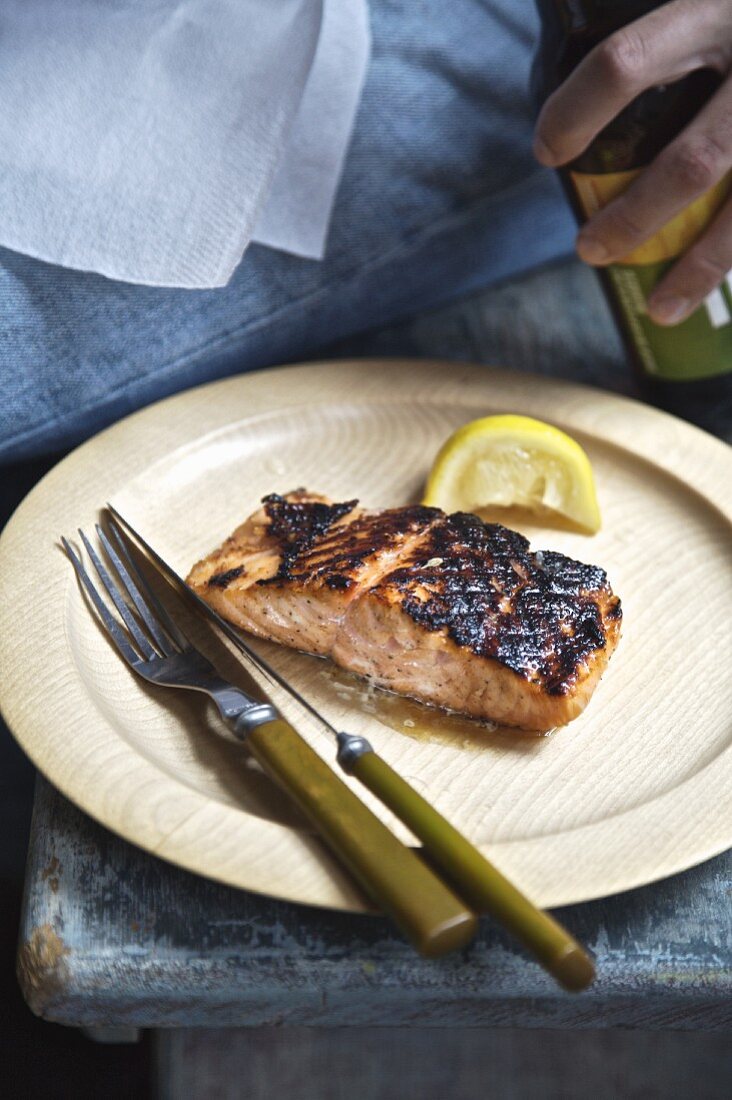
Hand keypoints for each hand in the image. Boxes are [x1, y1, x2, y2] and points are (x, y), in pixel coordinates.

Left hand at [533, 0, 731, 325]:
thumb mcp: (696, 8)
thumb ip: (644, 47)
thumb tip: (571, 112)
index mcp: (712, 12)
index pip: (625, 62)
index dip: (576, 112)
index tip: (548, 151)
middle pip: (693, 161)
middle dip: (635, 218)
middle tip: (588, 248)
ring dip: (697, 267)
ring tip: (659, 307)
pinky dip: (731, 260)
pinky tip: (705, 290)